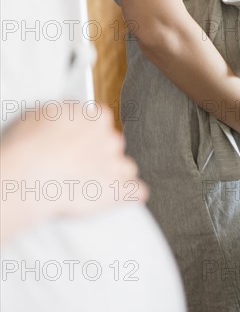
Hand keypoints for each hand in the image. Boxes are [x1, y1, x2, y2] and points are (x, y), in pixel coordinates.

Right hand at [1, 104, 148, 242]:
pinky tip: (123, 197)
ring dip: (114, 174)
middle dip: (100, 154)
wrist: (31, 177)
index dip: (88, 133)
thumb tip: (69, 117)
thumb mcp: (43, 115)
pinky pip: (136, 191)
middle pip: (113, 144)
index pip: (100, 120)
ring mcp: (117, 164)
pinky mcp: (119, 190)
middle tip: (78, 165)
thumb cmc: (30, 147)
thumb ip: (65, 114)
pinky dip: (130, 194)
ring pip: (125, 167)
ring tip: (92, 184)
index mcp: (95, 117)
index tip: (78, 141)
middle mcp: (110, 138)